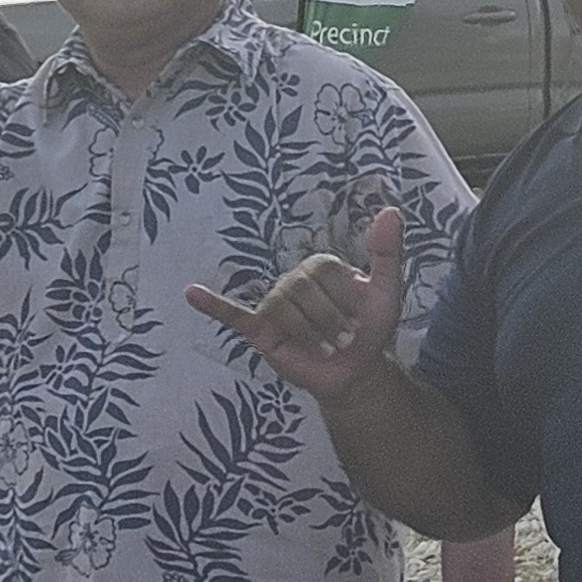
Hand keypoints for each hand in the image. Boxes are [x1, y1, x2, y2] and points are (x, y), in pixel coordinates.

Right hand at [189, 207, 409, 405]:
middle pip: (303, 292)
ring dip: (309, 335)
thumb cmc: (369, 329)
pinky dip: (212, 305)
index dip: (346, 301)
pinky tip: (191, 293)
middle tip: (344, 341)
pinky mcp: (260, 330)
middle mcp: (293, 280)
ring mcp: (274, 304)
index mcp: (320, 266)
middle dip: (330, 321)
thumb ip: (388, 253)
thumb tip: (390, 211)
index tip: (360, 320)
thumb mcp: (387, 292)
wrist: (356, 371)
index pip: (326, 274)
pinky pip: (233, 315)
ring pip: (283, 311)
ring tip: (324, 350)